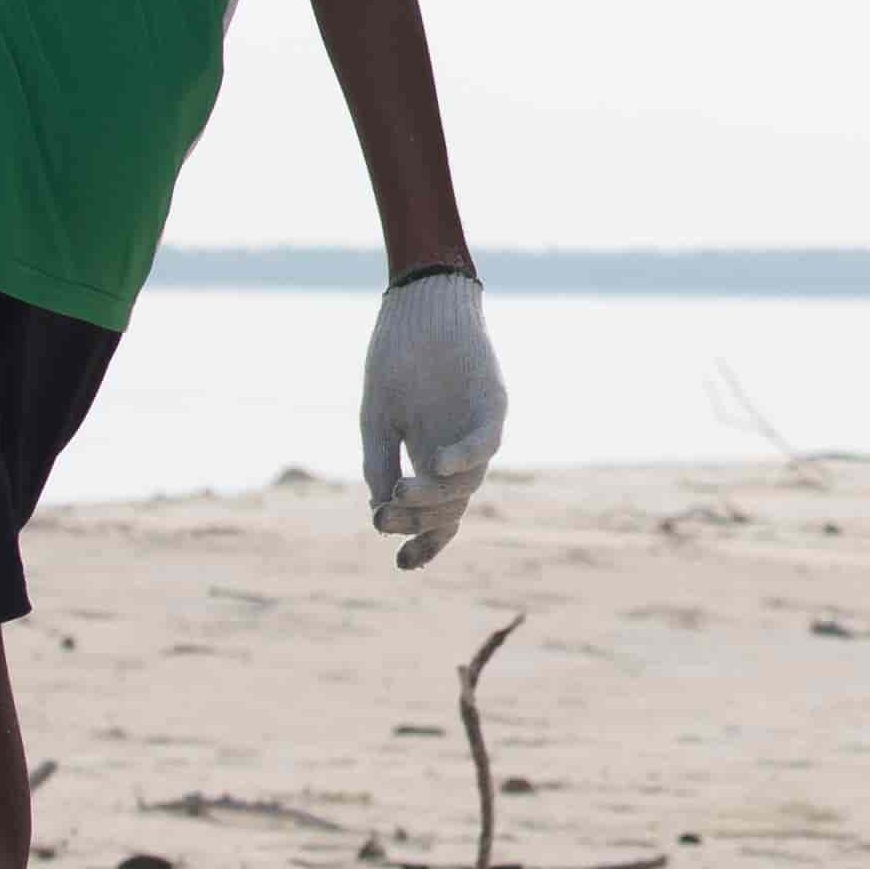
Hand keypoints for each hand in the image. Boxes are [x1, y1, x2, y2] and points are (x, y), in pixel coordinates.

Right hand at [361, 269, 506, 568]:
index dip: (423, 542)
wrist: (415, 305)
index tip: (399, 563)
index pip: (436, 515)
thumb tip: (380, 513)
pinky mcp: (492, 403)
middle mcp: (458, 450)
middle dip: (418, 519)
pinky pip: (488, 440)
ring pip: (469, 481)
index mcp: (430, 458)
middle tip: (386, 515)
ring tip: (405, 491)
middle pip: (451, 506)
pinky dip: (467, 456)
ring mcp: (477, 428)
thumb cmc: (396, 359)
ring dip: (438, 494)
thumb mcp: (377, 420)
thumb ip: (379, 465)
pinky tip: (441, 465)